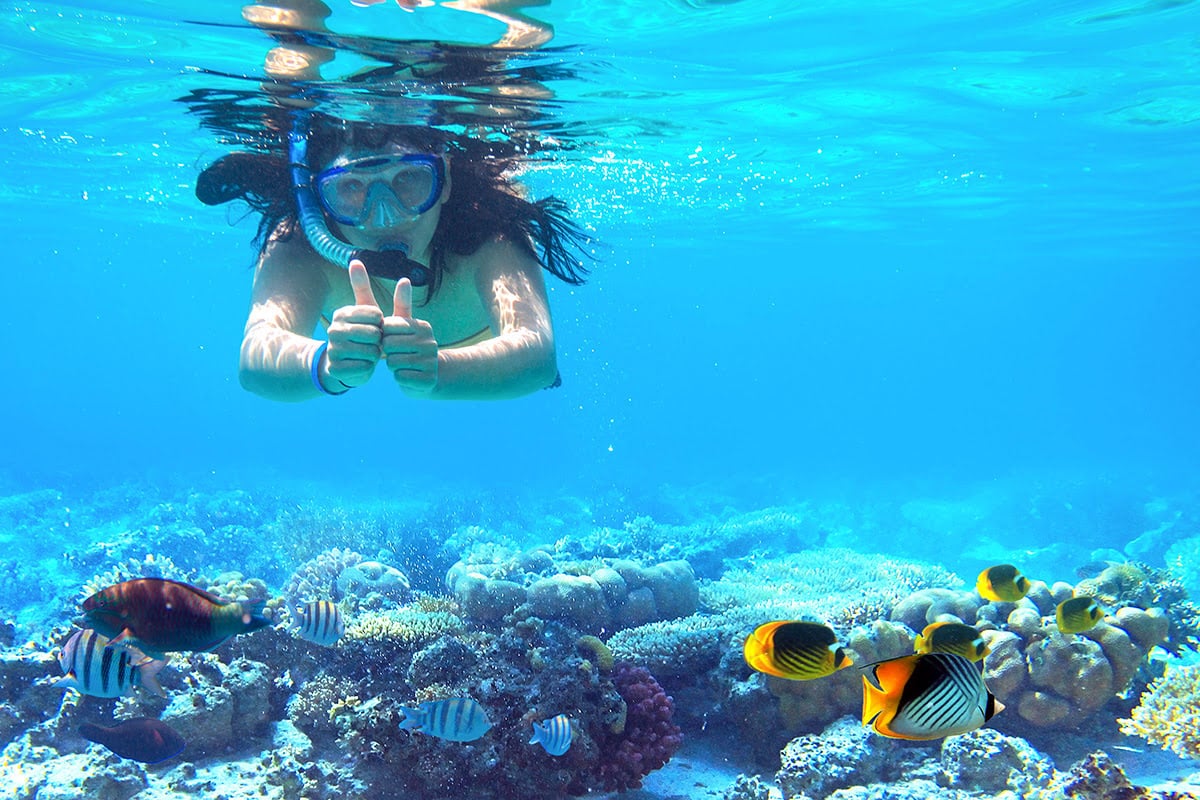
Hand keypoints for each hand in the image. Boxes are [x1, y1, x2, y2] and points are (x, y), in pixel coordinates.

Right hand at [323, 260, 383, 389]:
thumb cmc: (363, 334)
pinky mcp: (335, 368)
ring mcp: (332, 350)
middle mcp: (334, 329)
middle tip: (373, 343)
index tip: (375, 326)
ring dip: (375, 355)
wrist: (347, 364)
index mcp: (342, 313)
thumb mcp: (366, 310)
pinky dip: (369, 368)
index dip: (382, 323)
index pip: (376, 315)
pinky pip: (365, 367)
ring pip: (370, 352)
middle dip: (380, 340)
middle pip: (374, 334)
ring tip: (368, 353)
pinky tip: (362, 365)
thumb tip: (355, 260)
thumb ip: (362, 287)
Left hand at [383, 277, 438, 392]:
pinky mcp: (428, 380)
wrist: (427, 375)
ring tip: (402, 363)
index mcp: (422, 326)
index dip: (384, 334)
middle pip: (389, 344)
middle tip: (397, 353)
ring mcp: (431, 361)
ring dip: (392, 365)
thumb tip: (405, 279)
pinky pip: (400, 377)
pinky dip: (399, 378)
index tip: (393, 338)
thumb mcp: (404, 324)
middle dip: (387, 351)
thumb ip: (402, 302)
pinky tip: (407, 375)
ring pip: (393, 362)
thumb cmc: (408, 345)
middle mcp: (430, 342)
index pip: (388, 326)